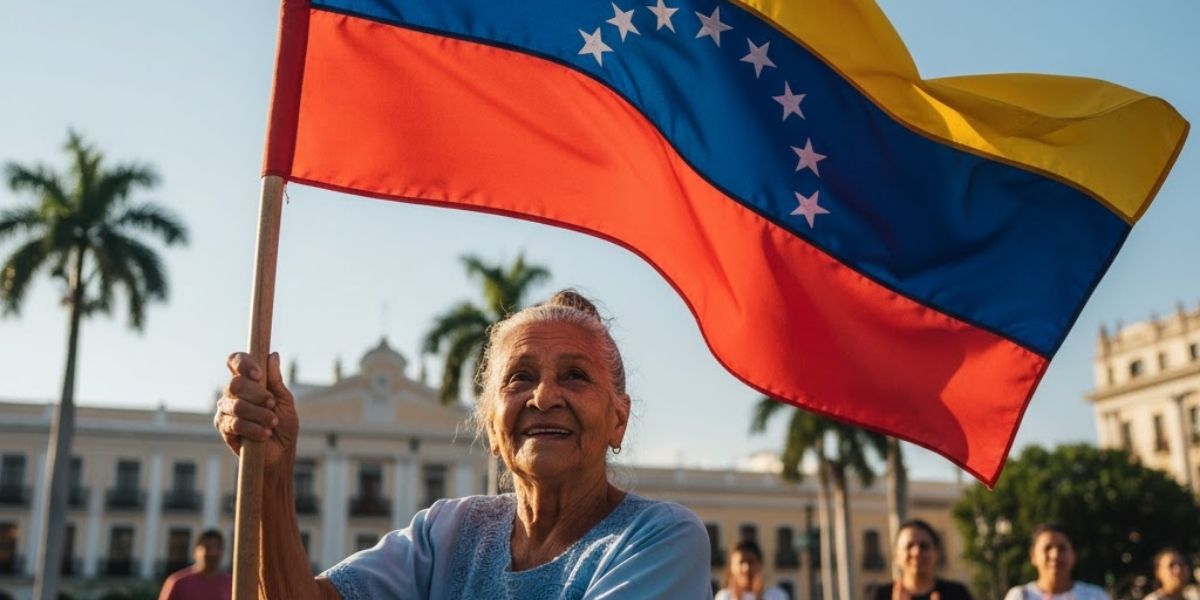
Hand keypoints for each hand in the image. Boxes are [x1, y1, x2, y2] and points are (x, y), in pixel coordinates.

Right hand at [214, 352, 298, 469]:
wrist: (280, 452)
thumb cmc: (283, 425)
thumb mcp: (284, 400)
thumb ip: (276, 380)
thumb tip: (273, 355)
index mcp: (247, 381)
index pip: (235, 361)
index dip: (244, 363)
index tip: (259, 375)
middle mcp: (232, 393)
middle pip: (235, 383)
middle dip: (258, 395)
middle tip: (272, 405)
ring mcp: (225, 410)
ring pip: (236, 405)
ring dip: (259, 414)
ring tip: (272, 423)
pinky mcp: (223, 428)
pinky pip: (235, 424)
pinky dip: (253, 428)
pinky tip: (264, 433)